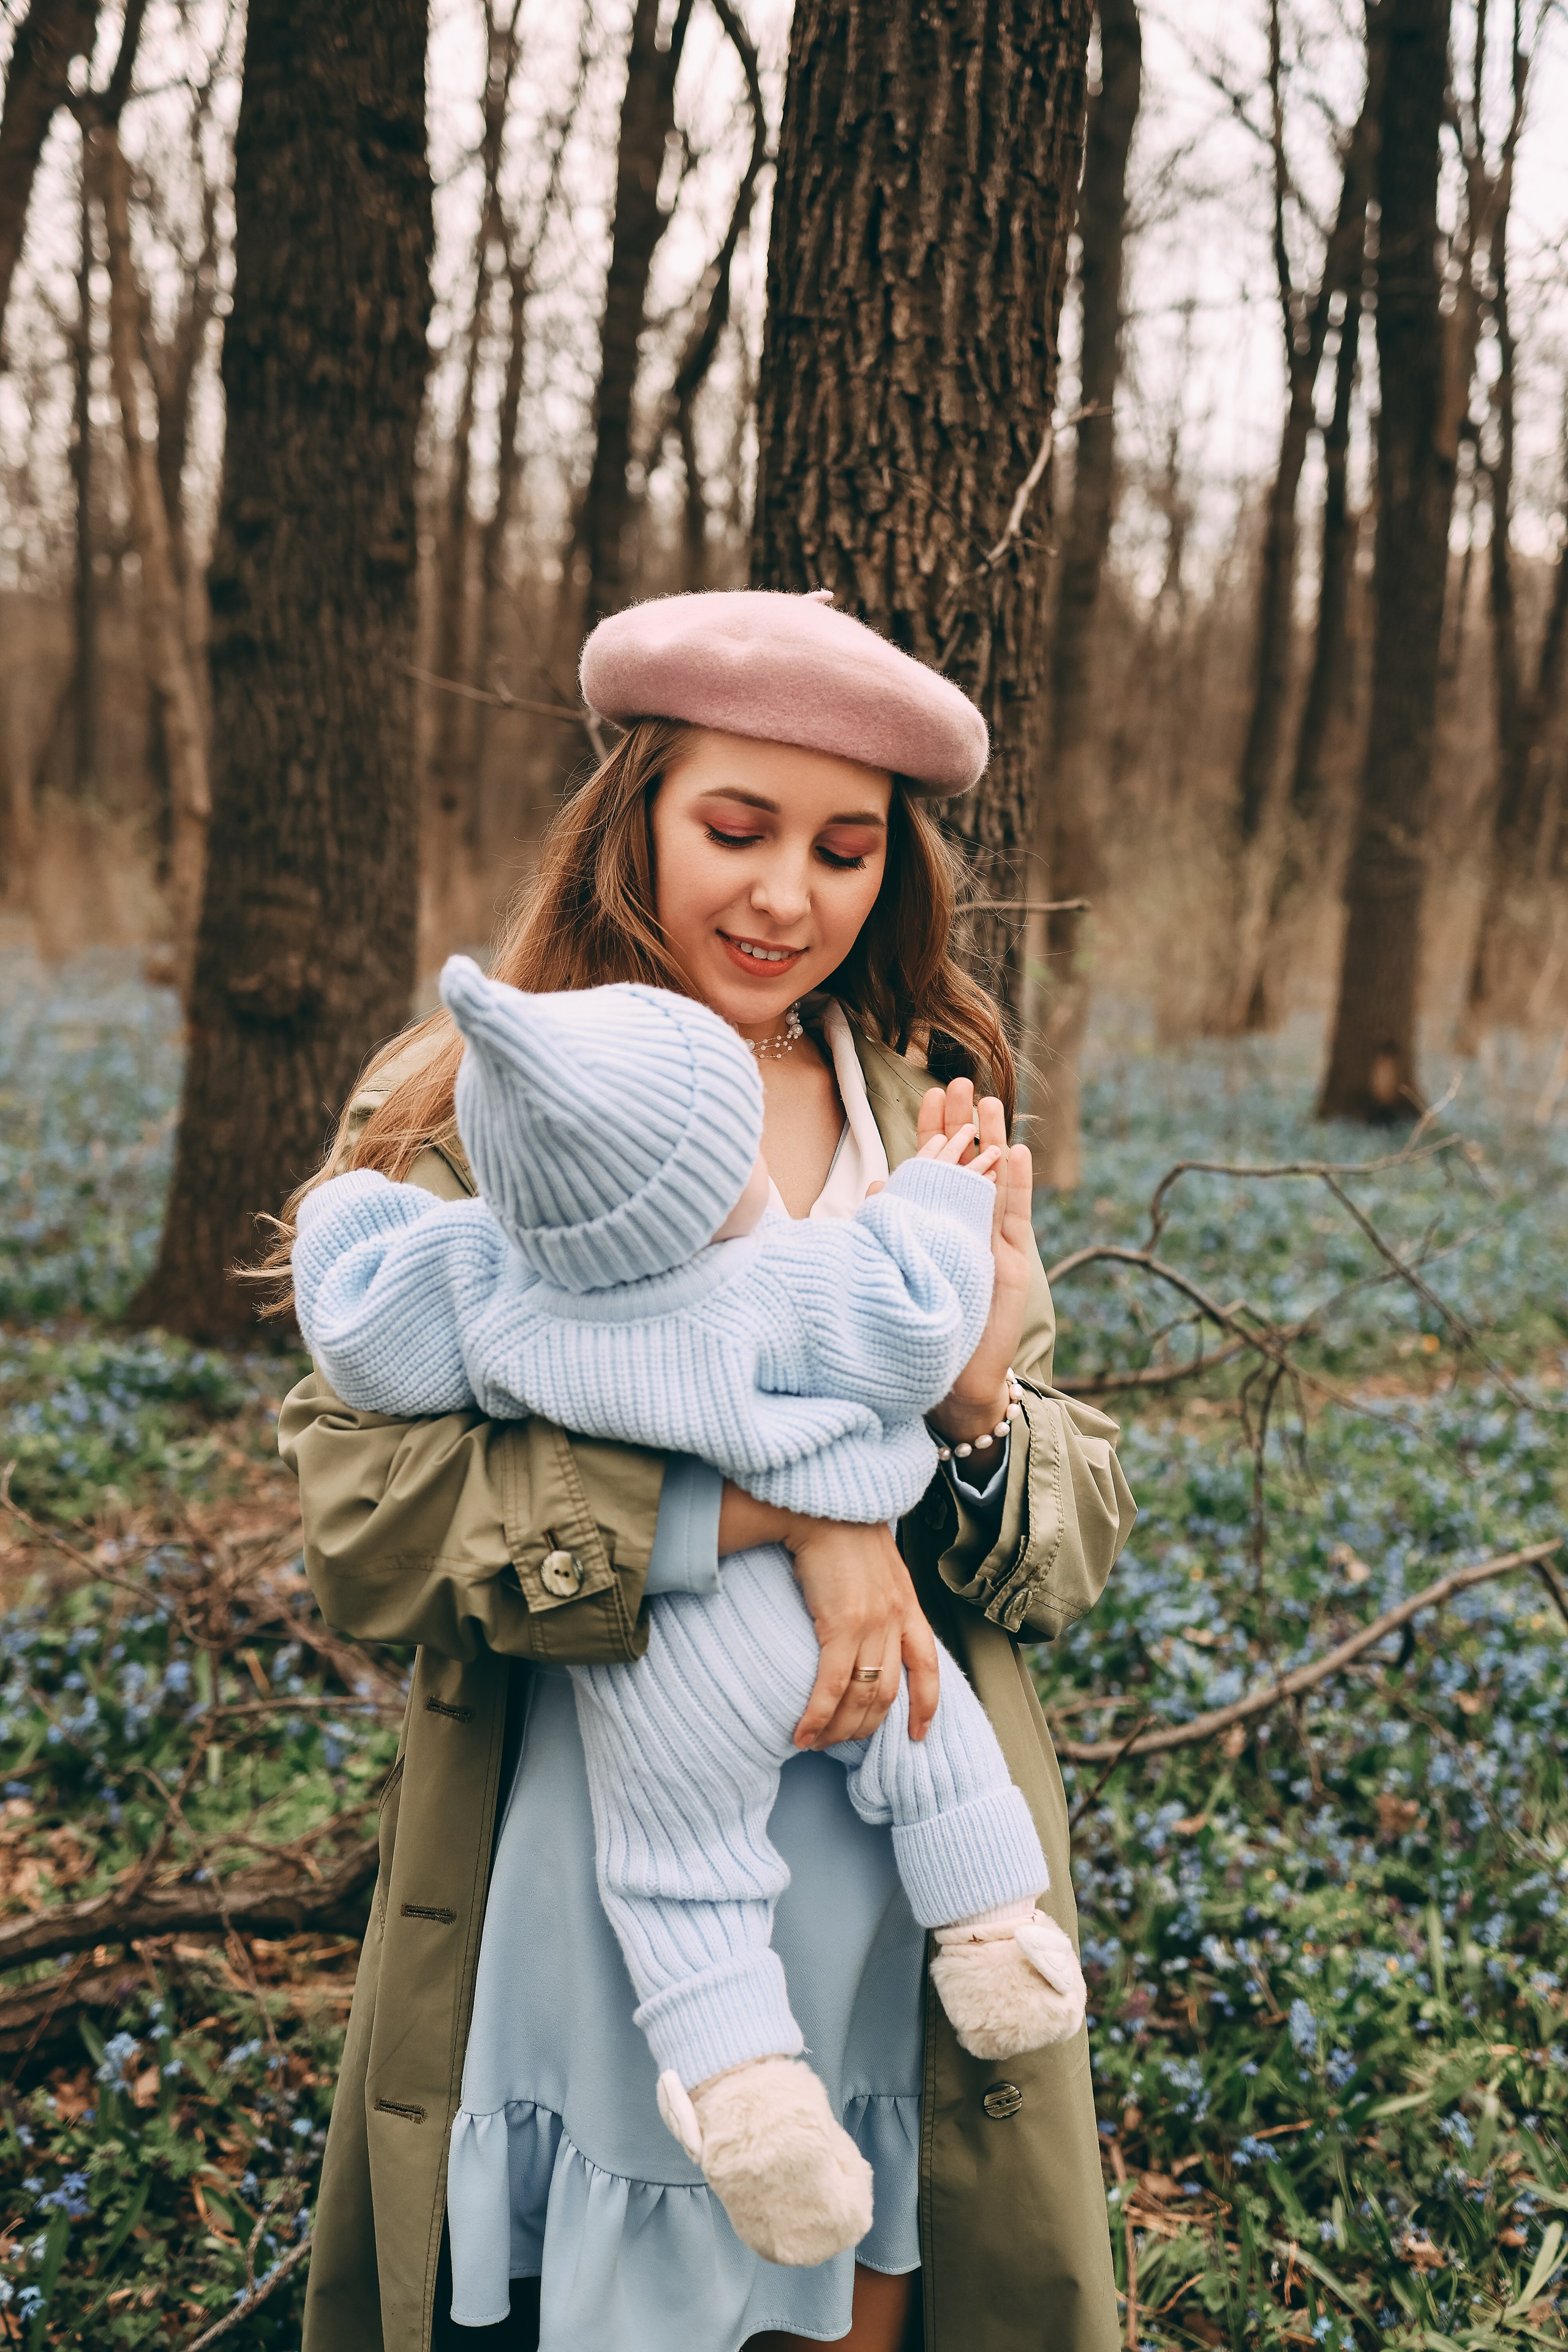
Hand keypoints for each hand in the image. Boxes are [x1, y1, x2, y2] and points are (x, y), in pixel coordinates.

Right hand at [714, 1489, 940, 1746]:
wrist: (825, 1507)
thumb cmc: (843, 1534)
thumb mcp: (877, 1568)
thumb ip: (880, 1598)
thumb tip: (866, 1626)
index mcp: (908, 1606)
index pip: (928, 1666)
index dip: (926, 1705)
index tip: (919, 1734)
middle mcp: (896, 1619)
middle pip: (889, 1692)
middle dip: (866, 1727)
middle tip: (842, 1744)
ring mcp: (873, 1623)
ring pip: (862, 1695)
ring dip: (839, 1729)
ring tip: (817, 1743)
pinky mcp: (842, 1623)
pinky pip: (832, 1685)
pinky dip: (818, 1715)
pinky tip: (803, 1732)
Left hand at [918, 1081, 1034, 1444]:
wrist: (953, 1384)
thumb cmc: (923, 1328)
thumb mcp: (900, 1270)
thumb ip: (891, 1229)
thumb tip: (877, 1186)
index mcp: (938, 1225)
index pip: (937, 1167)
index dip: (935, 1130)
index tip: (930, 1092)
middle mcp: (966, 1228)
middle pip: (969, 1163)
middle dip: (965, 1122)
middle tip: (961, 1079)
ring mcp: (991, 1243)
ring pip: (994, 1181)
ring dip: (994, 1140)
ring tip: (990, 1100)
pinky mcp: (1008, 1264)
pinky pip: (1013, 1216)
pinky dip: (1015, 1184)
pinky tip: (1016, 1151)